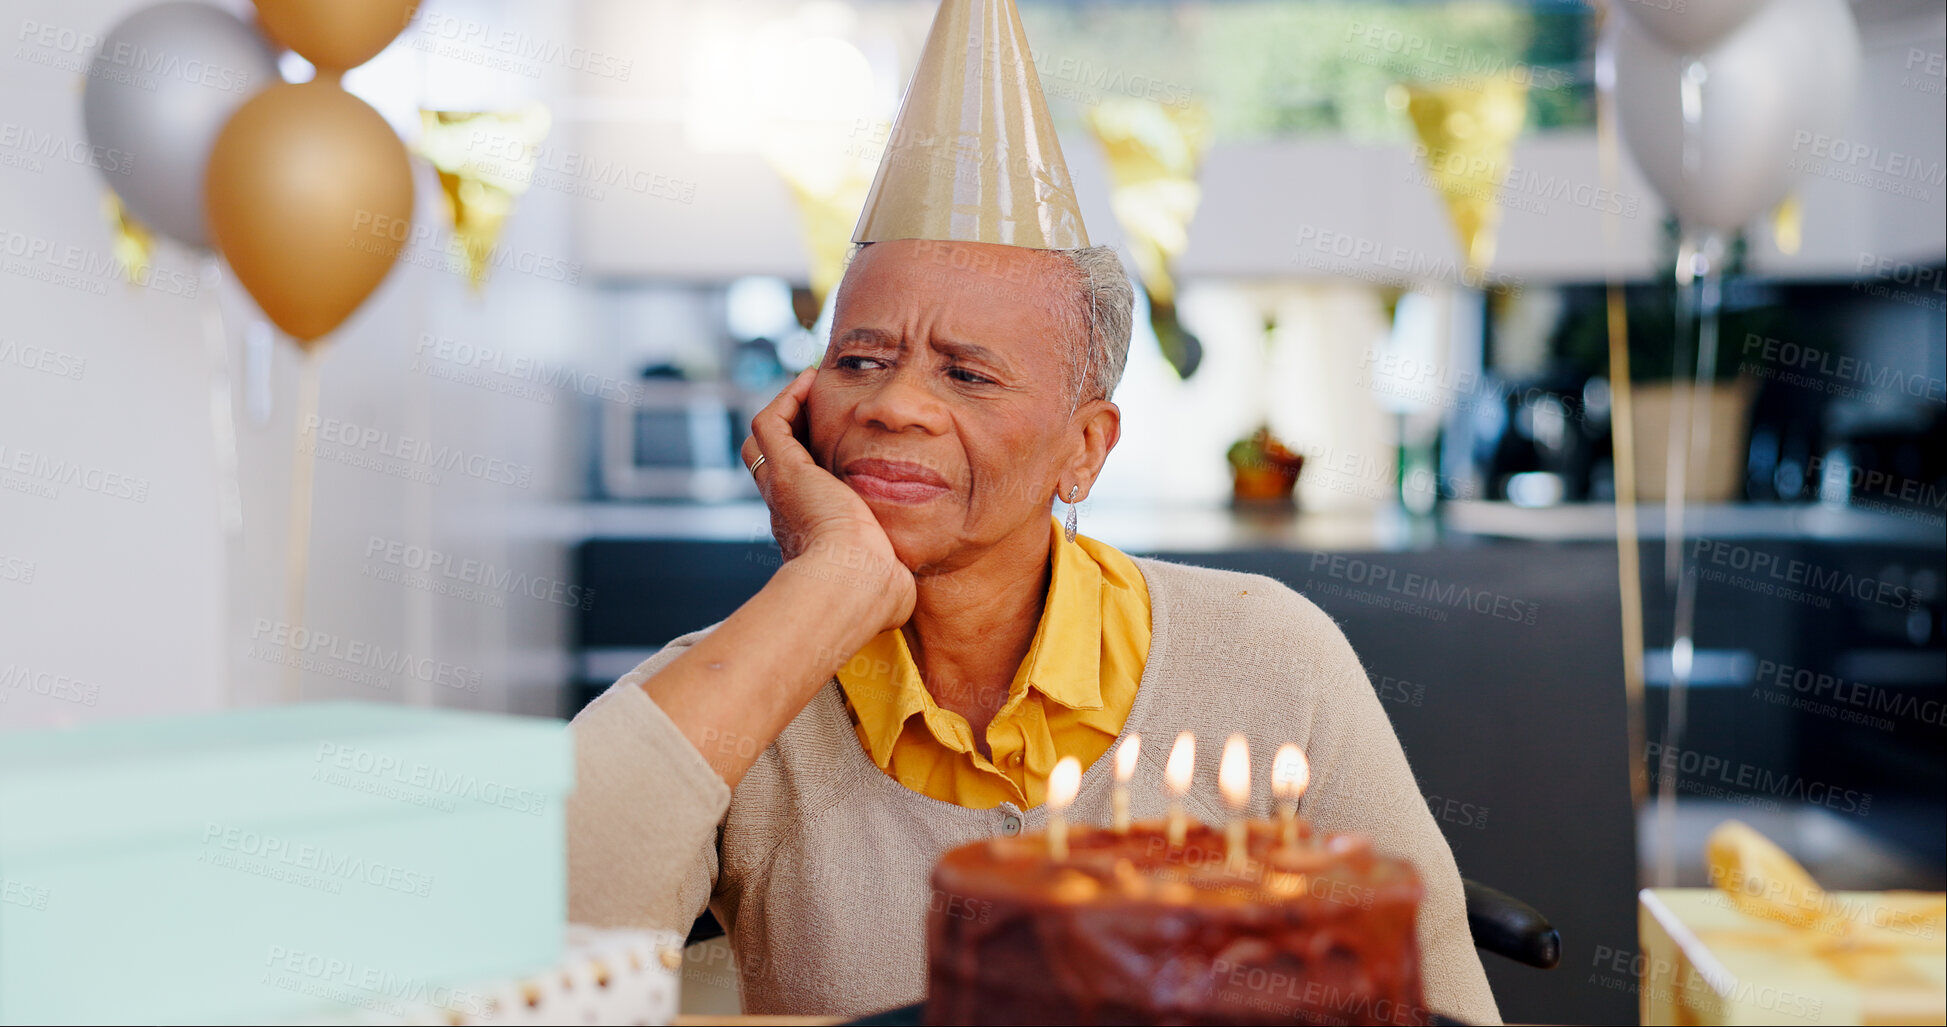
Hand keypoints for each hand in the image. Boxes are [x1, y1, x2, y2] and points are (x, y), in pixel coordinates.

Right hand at [741, 369, 914, 632]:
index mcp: (812, 538)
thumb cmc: (875, 594)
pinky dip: (786, 400)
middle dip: (797, 438)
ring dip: (787, 413)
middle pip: (775, 467)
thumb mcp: (888, 582)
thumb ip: (895, 578)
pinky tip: (811, 381)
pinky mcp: (785, 472)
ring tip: (813, 389)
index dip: (817, 471)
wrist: (853, 586)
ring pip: (765, 444)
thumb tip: (909, 592)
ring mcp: (781, 492)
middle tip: (823, 412)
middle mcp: (788, 514)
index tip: (843, 451)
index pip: (804, 498)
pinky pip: (770, 425)